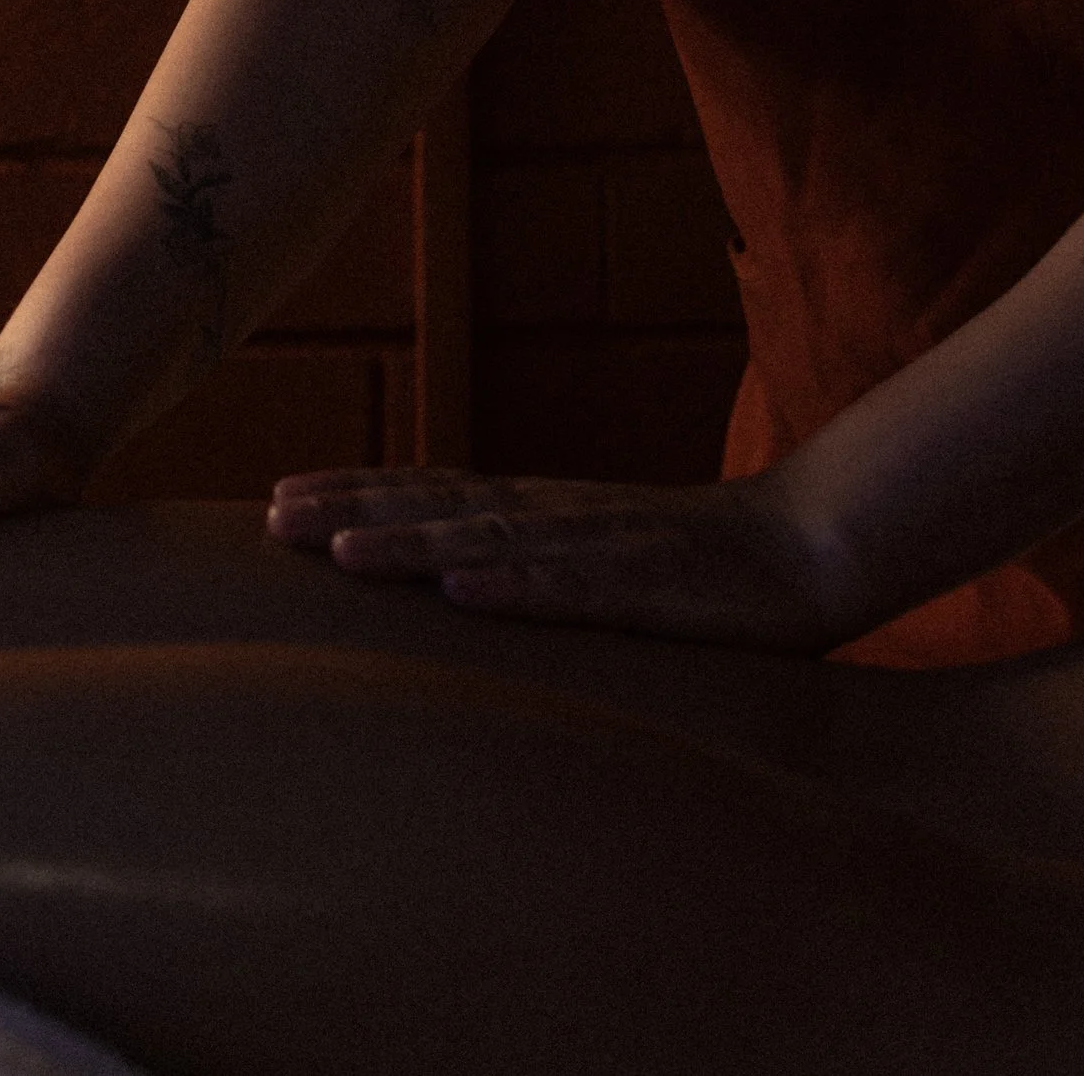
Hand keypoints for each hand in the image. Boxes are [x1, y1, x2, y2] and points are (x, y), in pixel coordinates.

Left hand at [265, 466, 856, 648]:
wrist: (810, 546)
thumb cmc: (698, 568)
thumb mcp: (597, 564)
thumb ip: (532, 568)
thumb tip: (449, 594)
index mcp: (542, 510)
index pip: (432, 490)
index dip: (356, 491)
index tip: (276, 500)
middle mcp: (558, 514)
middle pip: (440, 505)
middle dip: (354, 510)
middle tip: (273, 518)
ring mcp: (604, 545)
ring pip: (493, 540)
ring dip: (414, 542)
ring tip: (344, 551)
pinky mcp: (653, 585)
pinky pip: (577, 588)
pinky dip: (518, 585)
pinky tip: (466, 589)